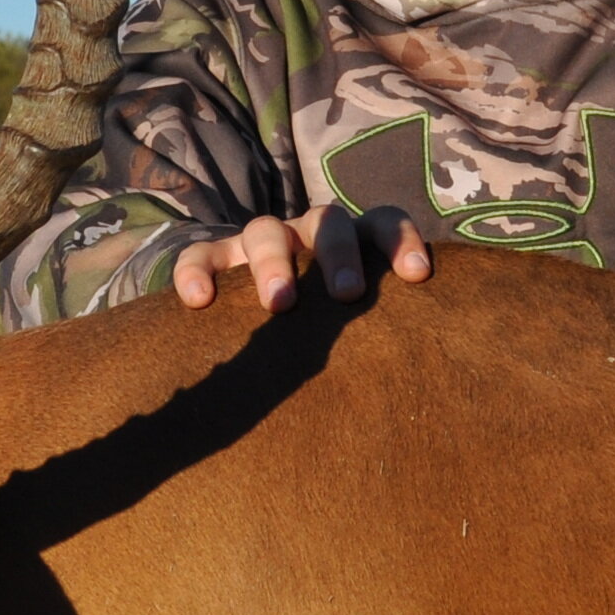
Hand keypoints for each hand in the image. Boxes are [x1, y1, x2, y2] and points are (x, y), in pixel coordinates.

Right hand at [169, 203, 434, 311]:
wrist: (262, 323)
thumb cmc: (328, 330)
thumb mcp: (356, 328)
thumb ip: (380, 337)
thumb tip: (416, 393)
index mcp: (353, 242)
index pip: (382, 222)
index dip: (401, 241)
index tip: (417, 276)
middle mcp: (308, 233)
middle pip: (327, 221)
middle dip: (339, 254)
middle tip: (347, 295)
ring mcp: (260, 242)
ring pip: (265, 230)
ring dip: (274, 263)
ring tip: (280, 304)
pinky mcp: (216, 258)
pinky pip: (200, 254)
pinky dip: (197, 272)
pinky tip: (199, 302)